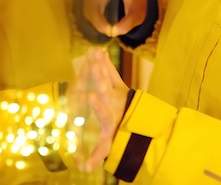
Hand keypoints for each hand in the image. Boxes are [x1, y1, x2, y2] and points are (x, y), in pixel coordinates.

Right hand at [77, 48, 129, 171]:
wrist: (136, 122)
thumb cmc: (116, 134)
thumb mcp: (107, 146)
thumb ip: (97, 156)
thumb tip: (84, 170)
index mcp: (109, 118)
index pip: (103, 112)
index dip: (97, 105)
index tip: (89, 96)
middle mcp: (113, 103)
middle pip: (105, 89)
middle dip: (99, 77)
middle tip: (94, 65)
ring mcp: (116, 92)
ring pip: (108, 77)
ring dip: (101, 64)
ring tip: (95, 52)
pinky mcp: (118, 85)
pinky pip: (111, 71)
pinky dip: (106, 62)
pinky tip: (99, 51)